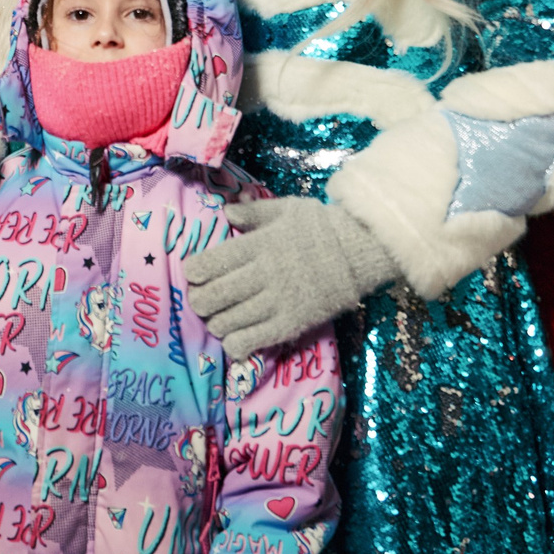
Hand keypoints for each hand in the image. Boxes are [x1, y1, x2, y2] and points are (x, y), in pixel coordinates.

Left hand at [183, 197, 401, 358]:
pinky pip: (255, 340)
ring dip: (216, 323)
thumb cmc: (321, 227)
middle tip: (200, 301)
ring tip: (217, 320)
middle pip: (215, 295)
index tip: (193, 274)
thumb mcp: (287, 209)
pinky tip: (233, 342)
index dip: (194, 272)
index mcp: (259, 244)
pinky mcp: (292, 322)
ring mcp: (278, 301)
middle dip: (199, 302)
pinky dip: (236, 344)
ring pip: (230, 321)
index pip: (211, 263)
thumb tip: (227, 212)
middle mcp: (264, 273)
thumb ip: (254, 213)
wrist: (360, 251)